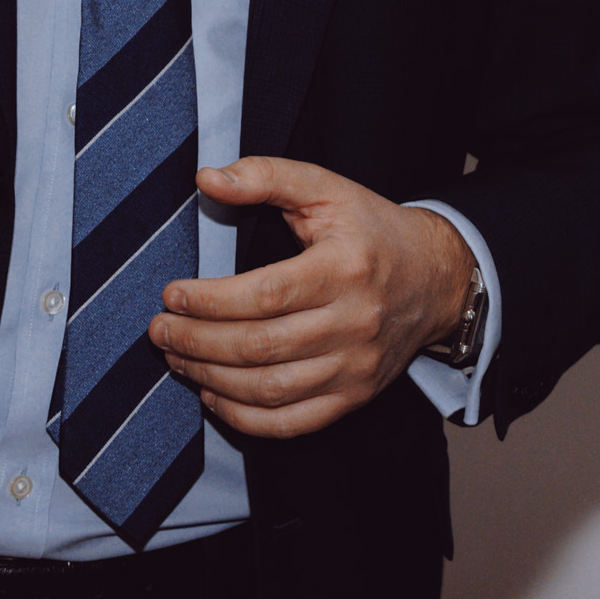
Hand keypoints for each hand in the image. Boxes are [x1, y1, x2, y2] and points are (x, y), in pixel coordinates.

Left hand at [148, 158, 477, 440]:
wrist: (439, 280)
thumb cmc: (373, 233)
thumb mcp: (327, 191)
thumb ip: (267, 176)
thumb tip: (207, 179)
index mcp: (346, 268)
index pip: (265, 295)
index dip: (208, 301)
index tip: (171, 295)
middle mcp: (355, 322)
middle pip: (259, 346)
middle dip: (196, 342)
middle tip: (160, 331)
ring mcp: (356, 366)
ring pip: (269, 389)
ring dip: (210, 378)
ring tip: (178, 357)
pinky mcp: (354, 396)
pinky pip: (292, 422)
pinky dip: (244, 417)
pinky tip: (214, 394)